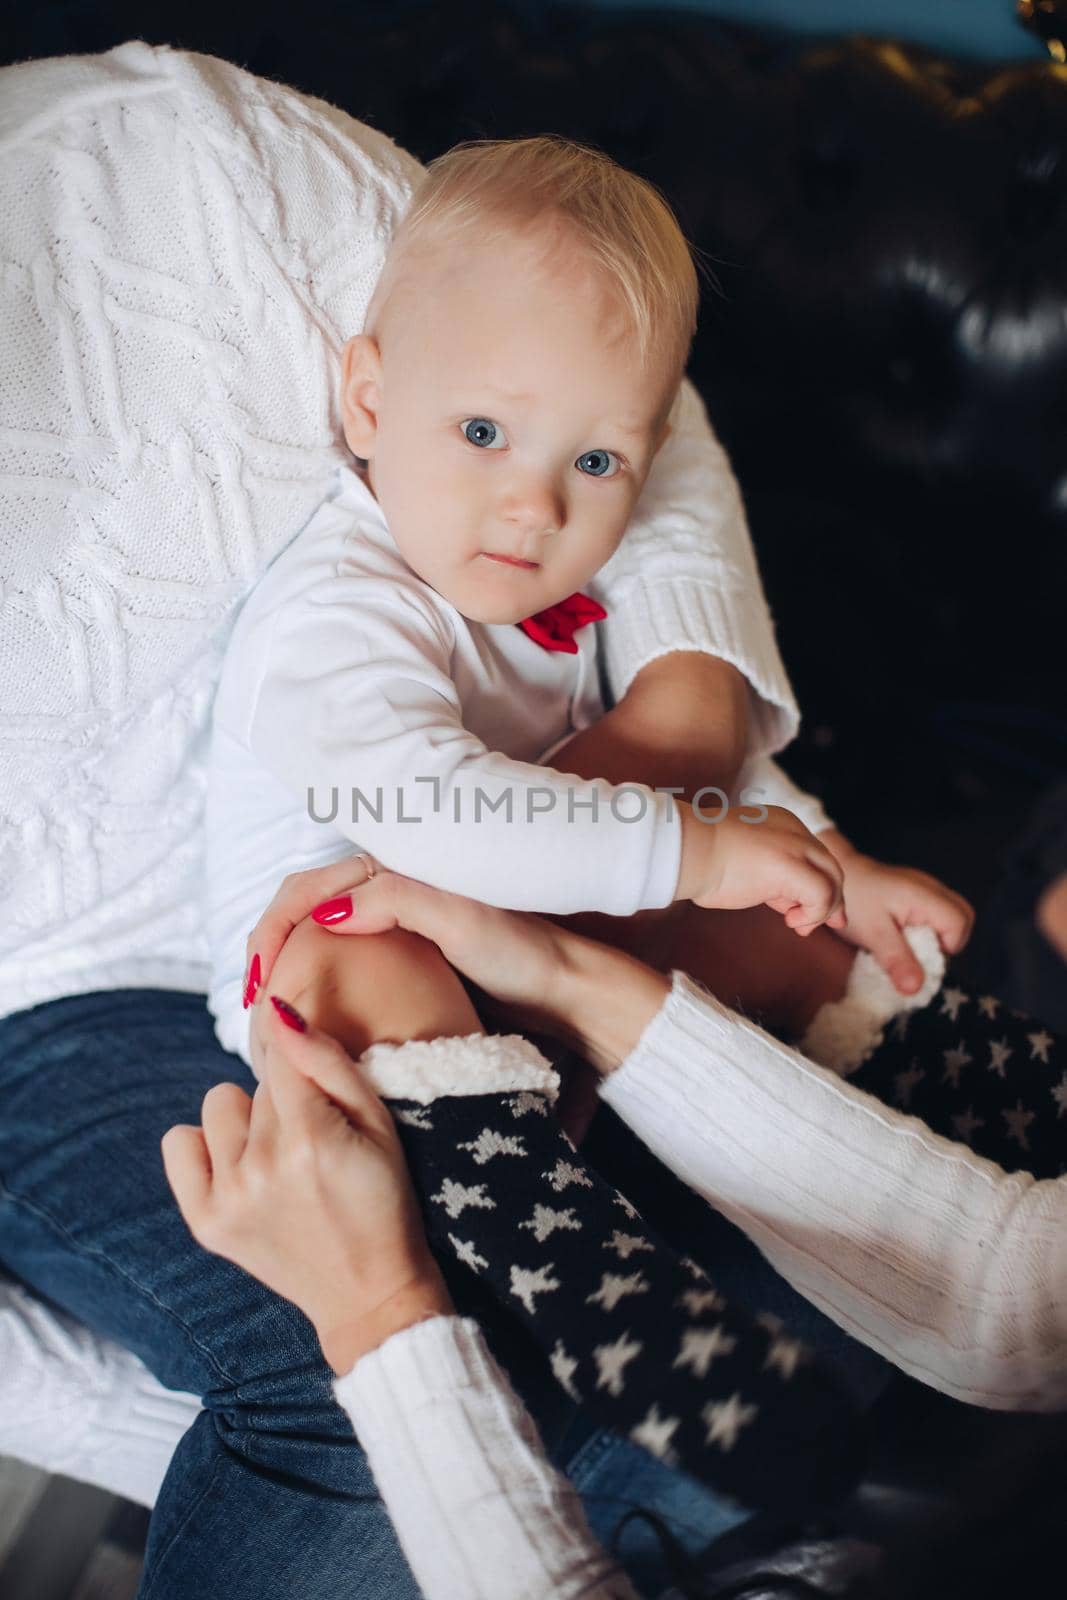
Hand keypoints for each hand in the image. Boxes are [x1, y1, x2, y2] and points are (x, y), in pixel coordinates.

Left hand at [161, 996, 451, 1374]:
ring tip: (280, 1156)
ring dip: (247, 1122)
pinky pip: (179, 1142)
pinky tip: (241, 1166)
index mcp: (309, 1139)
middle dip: (286, 1100)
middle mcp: (260, 1167)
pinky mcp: (205, 1222)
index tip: (321, 1097)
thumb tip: (278, 1012)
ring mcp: (228, 1197)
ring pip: (218, 1104)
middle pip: (257, 1084)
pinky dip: (206, 1146)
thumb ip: (329, 1061)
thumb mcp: (381, 1125)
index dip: (306, 1070)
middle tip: (315, 1143)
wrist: (368, 1291)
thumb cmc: (384, 1201)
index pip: (282, 1056)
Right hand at [242, 854, 578, 1043]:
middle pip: (300, 906)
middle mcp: (386, 886)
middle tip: (250, 1000)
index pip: (306, 888)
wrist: (563, 985)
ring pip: (312, 931)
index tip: (259, 982)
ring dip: (281, 962)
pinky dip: (307, 976)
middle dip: (266, 945)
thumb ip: (394, 902)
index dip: (273, 930)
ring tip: (262, 1008)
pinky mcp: (399, 950)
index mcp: (393, 868)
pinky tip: (301, 1007)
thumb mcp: (458, 921)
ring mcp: (390, 919)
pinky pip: (336, 956)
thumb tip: (324, 915)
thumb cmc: (518, 950)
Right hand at [682, 804, 847, 936]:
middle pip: (829, 866)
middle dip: (833, 899)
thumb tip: (787, 901)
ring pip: (832, 881)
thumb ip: (771, 877)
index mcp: (782, 823)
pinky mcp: (793, 867)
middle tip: (833, 924)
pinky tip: (792, 922)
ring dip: (822, 910)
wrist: (685, 850)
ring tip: (797, 925)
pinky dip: (814, 914)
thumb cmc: (703, 859)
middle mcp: (794, 830)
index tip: (809, 909)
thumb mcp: (746, 863)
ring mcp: (795, 846)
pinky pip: (822, 896)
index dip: (818, 884)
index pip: (813, 856)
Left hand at [824, 835, 973, 993]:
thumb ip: (897, 960)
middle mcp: (931, 888)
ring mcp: (925, 888)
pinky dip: (925, 929)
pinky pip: (935, 913)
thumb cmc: (854, 900)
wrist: (833, 874)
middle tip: (918, 953)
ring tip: (907, 944)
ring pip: (950, 916)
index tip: (921, 957)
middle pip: (963, 916)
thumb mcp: (873, 934)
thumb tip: (916, 990)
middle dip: (948, 943)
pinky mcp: (916, 893)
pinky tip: (901, 935)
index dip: (947, 947)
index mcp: (925, 896)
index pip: (959, 922)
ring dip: (935, 937)